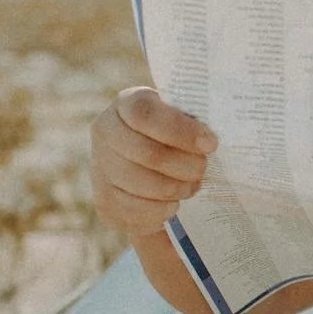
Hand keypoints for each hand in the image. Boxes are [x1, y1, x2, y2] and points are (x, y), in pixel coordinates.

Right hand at [90, 87, 216, 238]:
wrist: (150, 159)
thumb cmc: (177, 132)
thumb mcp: (184, 115)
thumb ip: (197, 118)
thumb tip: (212, 140)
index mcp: (128, 103)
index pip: (146, 114)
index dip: (180, 130)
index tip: (210, 144)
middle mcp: (106, 132)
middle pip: (148, 154)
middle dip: (185, 166)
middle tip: (203, 169)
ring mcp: (100, 167)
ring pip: (143, 185)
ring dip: (176, 189)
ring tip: (192, 186)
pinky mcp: (104, 200)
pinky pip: (136, 211)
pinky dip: (162, 210)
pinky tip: (174, 203)